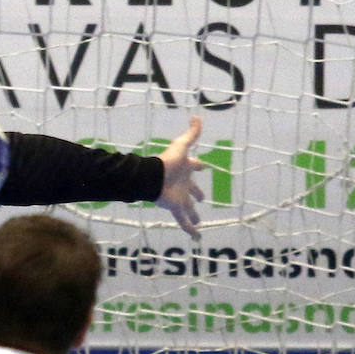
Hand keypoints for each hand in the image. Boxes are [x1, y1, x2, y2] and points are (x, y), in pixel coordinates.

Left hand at [155, 115, 205, 239]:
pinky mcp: (175, 208)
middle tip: (202, 199)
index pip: (194, 166)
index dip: (198, 165)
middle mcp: (182, 184)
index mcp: (185, 169)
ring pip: (188, 209)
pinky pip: (183, 221)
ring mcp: (179, 197)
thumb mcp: (182, 145)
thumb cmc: (167, 161)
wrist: (151, 177)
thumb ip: (191, 132)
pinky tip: (196, 238)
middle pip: (191, 190)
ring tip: (198, 222)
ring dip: (193, 216)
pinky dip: (189, 230)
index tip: (203, 167)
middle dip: (197, 194)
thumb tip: (196, 116)